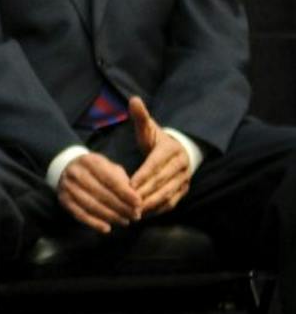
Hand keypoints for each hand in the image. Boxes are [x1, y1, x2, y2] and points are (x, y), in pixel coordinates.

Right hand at [58, 152, 141, 232]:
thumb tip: (136, 200)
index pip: (110, 179)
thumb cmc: (95, 170)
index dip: (125, 193)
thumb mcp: (108, 167)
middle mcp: (76, 173)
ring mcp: (68, 187)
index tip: (139, 203)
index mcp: (89, 161)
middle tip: (135, 216)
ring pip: (91, 205)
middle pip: (101, 194)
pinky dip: (94, 223)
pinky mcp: (64, 200)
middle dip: (121, 207)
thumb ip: (122, 181)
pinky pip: (80, 214)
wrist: (66, 168)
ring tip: (125, 221)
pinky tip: (107, 228)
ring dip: (111, 216)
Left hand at [127, 95, 190, 213]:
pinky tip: (144, 214)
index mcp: (171, 150)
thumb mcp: (148, 128)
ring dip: (151, 204)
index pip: (156, 164)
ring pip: (167, 194)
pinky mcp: (184, 191)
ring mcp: (184, 180)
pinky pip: (172, 203)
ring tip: (134, 210)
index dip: (143, 175)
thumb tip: (133, 99)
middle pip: (161, 182)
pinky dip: (158, 209)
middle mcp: (181, 166)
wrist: (179, 150)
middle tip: (128, 201)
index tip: (129, 184)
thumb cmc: (156, 140)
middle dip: (144, 192)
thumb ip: (140, 117)